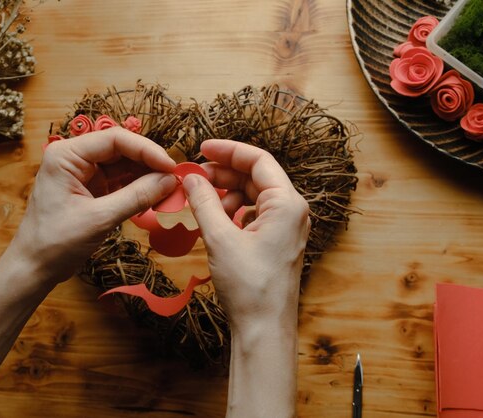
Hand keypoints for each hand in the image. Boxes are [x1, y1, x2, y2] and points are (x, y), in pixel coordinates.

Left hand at [10, 127, 176, 286]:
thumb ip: (136, 197)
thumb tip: (170, 181)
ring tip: (169, 190)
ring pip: (123, 165)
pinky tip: (156, 197)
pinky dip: (138, 189)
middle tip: (175, 179)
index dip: (147, 150)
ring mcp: (83, 174)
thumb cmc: (55, 243)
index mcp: (66, 155)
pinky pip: (120, 182)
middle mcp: (74, 158)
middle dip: (149, 163)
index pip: (115, 139)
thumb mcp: (99, 219)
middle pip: (121, 149)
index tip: (170, 167)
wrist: (34, 268)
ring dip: (146, 177)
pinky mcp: (91, 190)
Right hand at [183, 140, 309, 330]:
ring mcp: (286, 228)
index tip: (201, 149)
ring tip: (200, 203)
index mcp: (287, 204)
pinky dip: (232, 212)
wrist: (264, 329)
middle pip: (255, 177)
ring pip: (253, 196)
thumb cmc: (249, 286)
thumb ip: (204, 202)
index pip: (258, 160)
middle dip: (223, 175)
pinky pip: (253, 215)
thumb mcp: (220, 238)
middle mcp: (292, 211)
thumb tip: (190, 177)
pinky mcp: (277, 242)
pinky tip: (215, 220)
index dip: (228, 151)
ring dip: (226, 194)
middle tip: (193, 179)